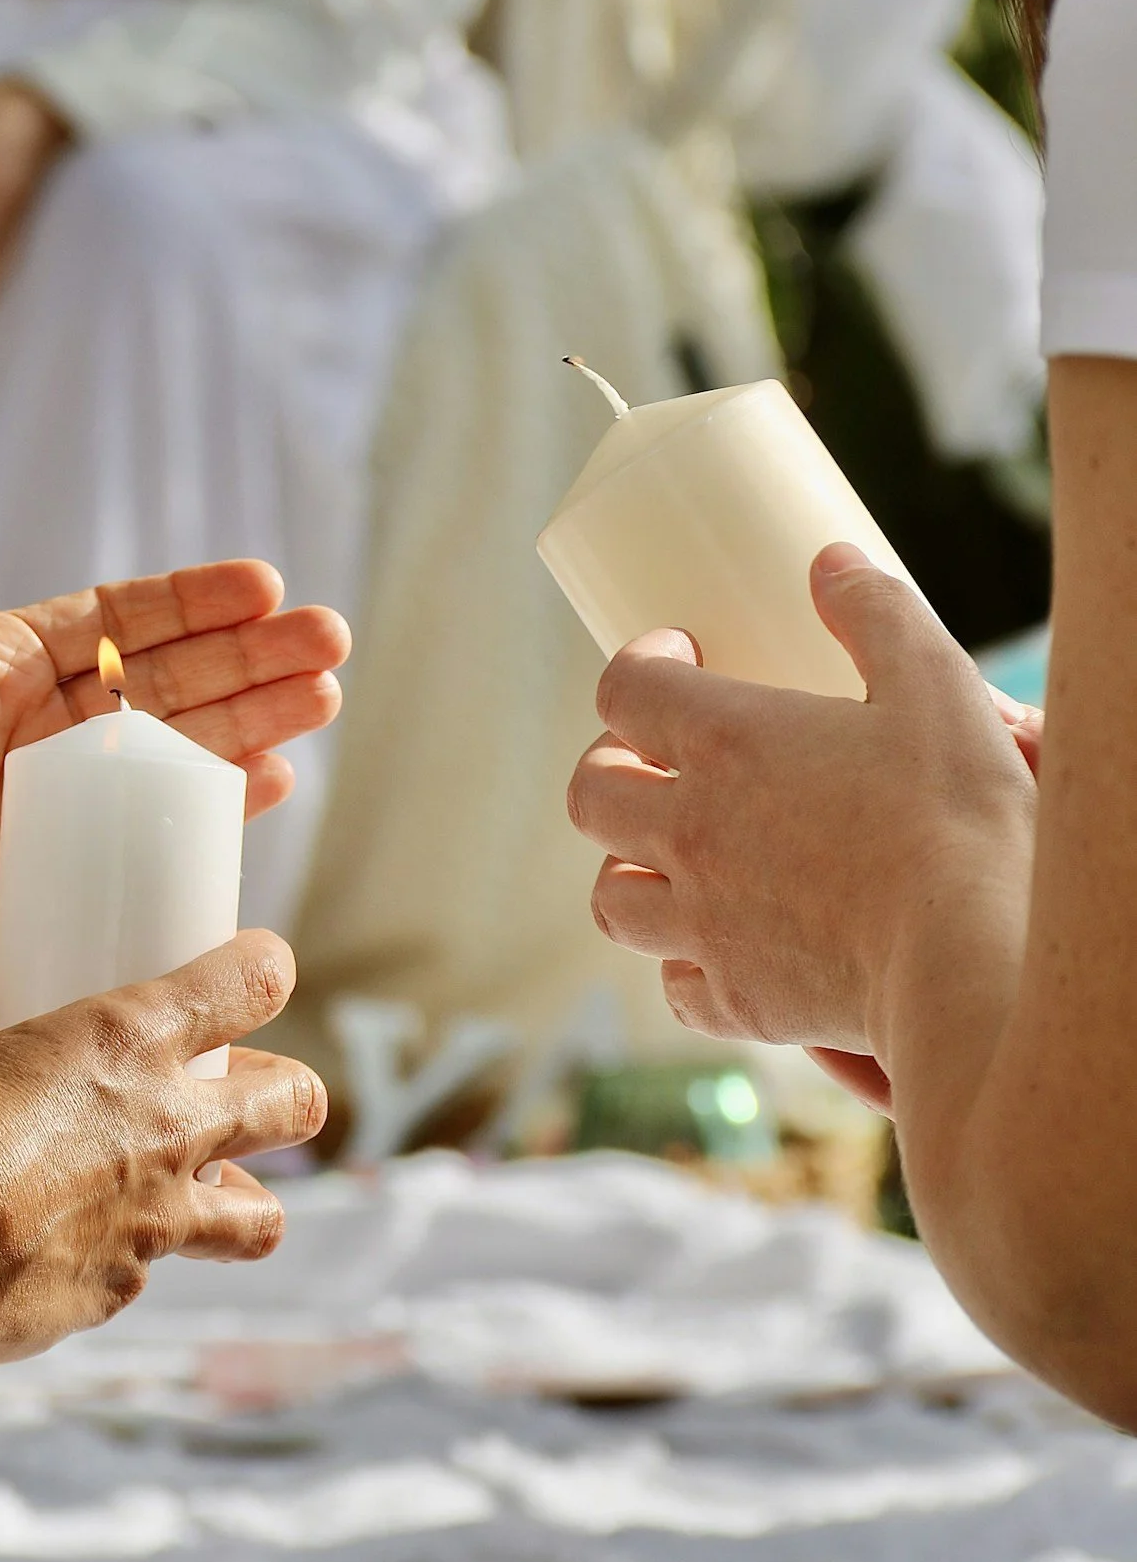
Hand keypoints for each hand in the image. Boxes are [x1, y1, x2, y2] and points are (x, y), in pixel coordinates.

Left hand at [0, 467, 350, 994]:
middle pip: (174, 683)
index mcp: (8, 666)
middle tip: (330, 642)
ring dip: (256, 722)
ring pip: (181, 750)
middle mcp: (44, 730)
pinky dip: (218, 807)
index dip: (197, 602)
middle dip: (254, 661)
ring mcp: (61, 804)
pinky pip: (157, 835)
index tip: (266, 584)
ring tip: (325, 697)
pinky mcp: (62, 875)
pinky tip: (274, 777)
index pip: (126, 623)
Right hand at [0, 936, 325, 1366]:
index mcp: (128, 1039)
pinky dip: (127, 1258)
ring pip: (260, 1219)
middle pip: (296, 1103)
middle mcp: (167, 1127)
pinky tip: (80, 1250)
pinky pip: (150, 1272)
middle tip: (254, 1095)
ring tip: (212, 1197)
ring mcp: (156, 1220)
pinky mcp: (121, 1291)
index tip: (258, 972)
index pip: (250, 985)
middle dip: (289, 1096)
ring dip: (243, 1203)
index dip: (263, 973)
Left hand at [567, 545, 1036, 1060]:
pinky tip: (719, 948)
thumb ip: (878, 614)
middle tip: (651, 757)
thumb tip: (831, 562)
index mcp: (727, 743)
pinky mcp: (735, 999)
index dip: (639, 664)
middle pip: (590, 793)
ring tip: (668, 857)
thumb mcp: (935, 685)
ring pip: (610, 898)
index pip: (625, 690)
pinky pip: (674, 985)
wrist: (971, 956)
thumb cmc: (957, 816)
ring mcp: (703, 922)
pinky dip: (683, 964)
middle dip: (607, 767)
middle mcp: (692, 831)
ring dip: (626, 870)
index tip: (677, 657)